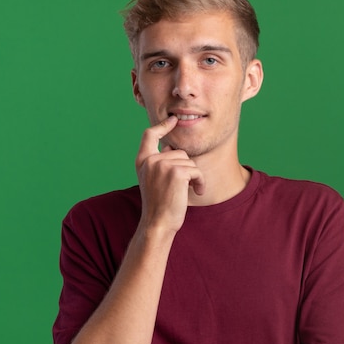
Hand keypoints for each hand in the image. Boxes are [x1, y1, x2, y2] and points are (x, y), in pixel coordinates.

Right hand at [135, 116, 204, 233]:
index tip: (173, 120)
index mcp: (142, 161)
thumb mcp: (152, 180)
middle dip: (186, 169)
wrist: (158, 223)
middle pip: (178, 152)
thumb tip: (170, 148)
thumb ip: (159, 163)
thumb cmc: (158, 205)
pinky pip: (196, 171)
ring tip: (188, 191)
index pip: (149, 135)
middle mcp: (150, 160)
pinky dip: (200, 182)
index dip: (162, 126)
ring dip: (194, 177)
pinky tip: (197, 192)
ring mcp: (162, 165)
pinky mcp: (176, 172)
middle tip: (183, 186)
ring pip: (189, 162)